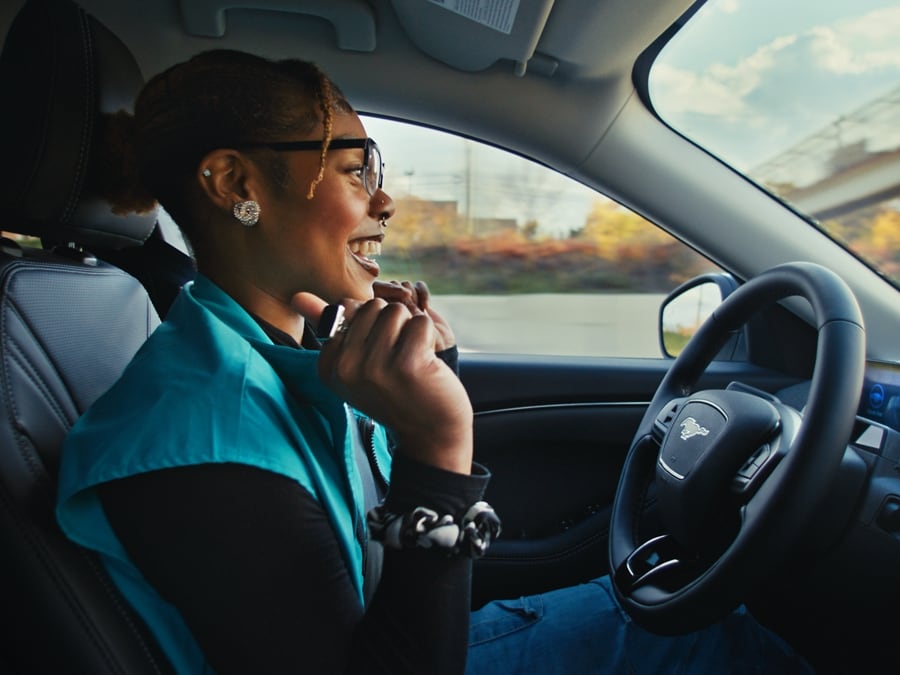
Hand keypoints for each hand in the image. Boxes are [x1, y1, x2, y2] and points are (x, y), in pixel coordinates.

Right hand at [292, 293, 472, 474]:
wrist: (430, 433)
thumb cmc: (396, 392)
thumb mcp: (356, 365)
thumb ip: (331, 328)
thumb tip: (297, 296)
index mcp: (329, 367)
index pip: (347, 310)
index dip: (372, 326)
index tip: (378, 361)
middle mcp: (346, 368)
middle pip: (373, 307)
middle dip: (392, 325)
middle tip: (398, 359)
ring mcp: (375, 367)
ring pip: (396, 311)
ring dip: (411, 330)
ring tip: (412, 360)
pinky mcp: (407, 364)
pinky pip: (420, 322)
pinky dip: (429, 337)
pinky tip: (427, 363)